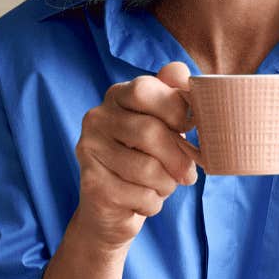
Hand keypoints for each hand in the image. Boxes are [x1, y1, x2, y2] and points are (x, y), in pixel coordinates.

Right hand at [72, 60, 198, 249]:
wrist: (111, 206)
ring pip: (147, 169)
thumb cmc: (147, 158)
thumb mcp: (164, 125)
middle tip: (187, 174)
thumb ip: (174, 96)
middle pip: (150, 132)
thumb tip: (180, 71)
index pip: (144, 89)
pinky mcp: (91, 183)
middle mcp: (96, 118)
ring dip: (167, 184)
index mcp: (116, 96)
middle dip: (178, 158)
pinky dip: (153, 202)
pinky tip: (143, 199)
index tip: (189, 129)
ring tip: (163, 185)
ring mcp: (88, 150)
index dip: (175, 110)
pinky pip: (140, 195)